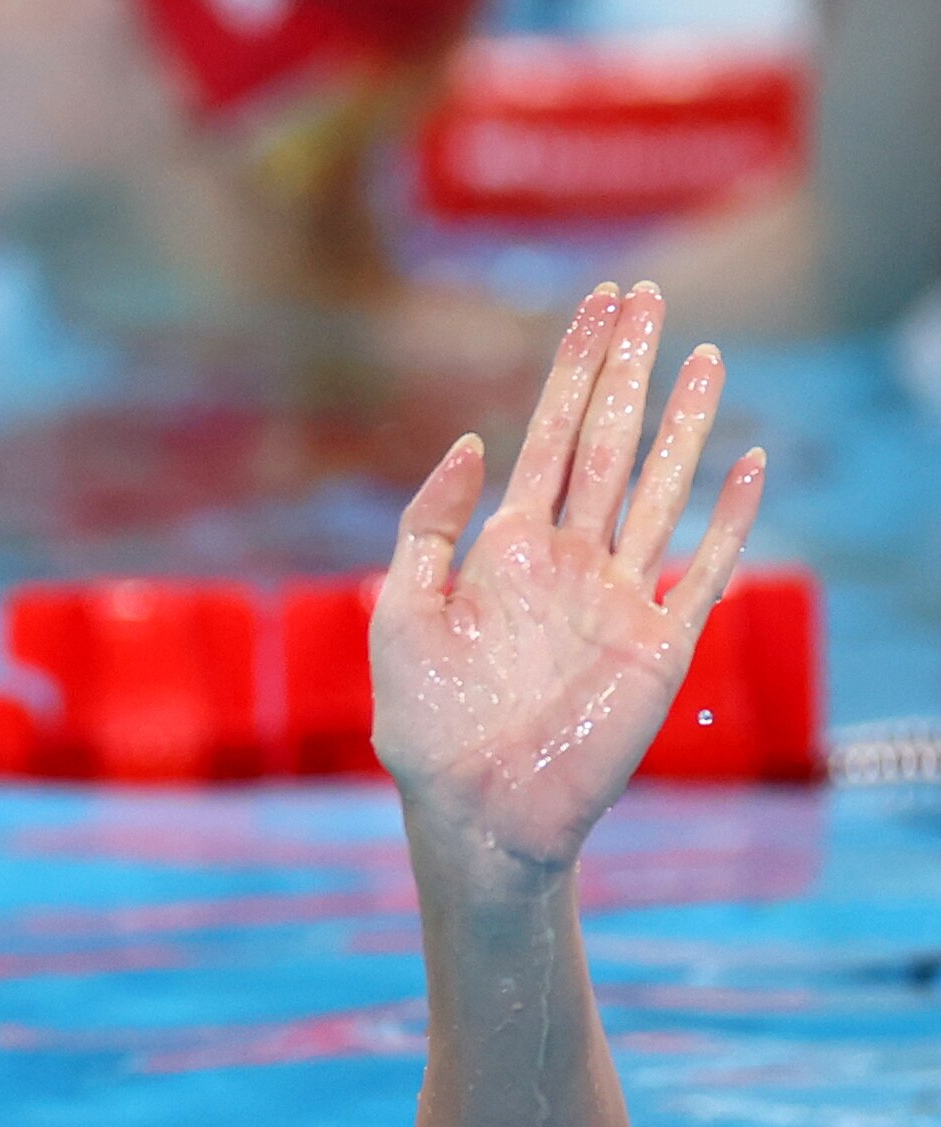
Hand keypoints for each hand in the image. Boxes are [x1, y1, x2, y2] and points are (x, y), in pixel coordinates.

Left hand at [370, 282, 766, 877]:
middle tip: (648, 295)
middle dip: (626, 370)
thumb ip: (428, 526)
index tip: (595, 303)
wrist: (475, 810)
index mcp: (507, 550)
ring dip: (683, 423)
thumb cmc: (426, 726)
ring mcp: (618, 597)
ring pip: (660, 487)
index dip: (572, 369)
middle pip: (608, 442)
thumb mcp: (401, 613)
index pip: (549, 437)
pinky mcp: (660, 642)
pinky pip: (703, 567)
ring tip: (702, 354)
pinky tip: (747, 464)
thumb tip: (472, 442)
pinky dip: (728, 517)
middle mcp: (569, 561)